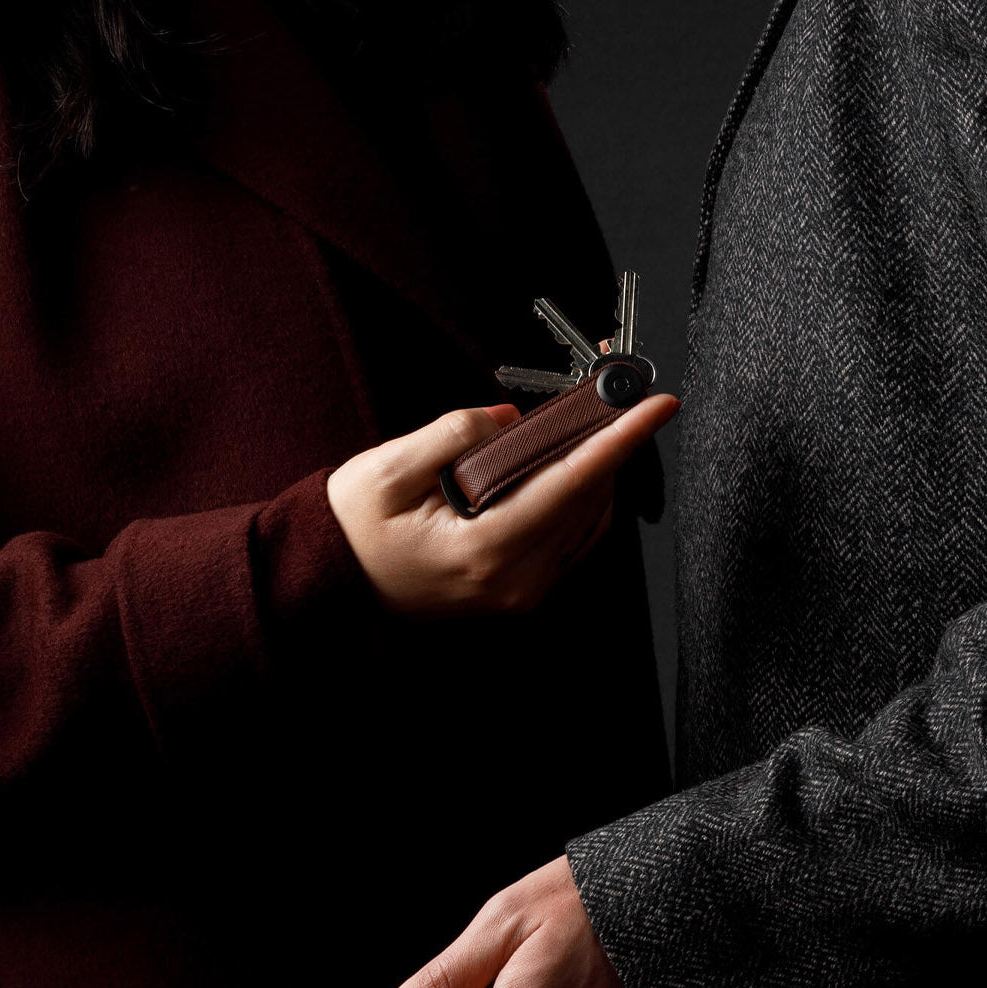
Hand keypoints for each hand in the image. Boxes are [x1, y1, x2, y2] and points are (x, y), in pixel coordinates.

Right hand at [326, 391, 677, 616]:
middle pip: (588, 502)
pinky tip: (567, 465)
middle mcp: (514, 581)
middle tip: (620, 394)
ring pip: (586, 522)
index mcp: (485, 551)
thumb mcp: (387, 470)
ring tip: (592, 422)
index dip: (619, 440)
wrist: (330, 584)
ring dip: (596, 469)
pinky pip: (570, 540)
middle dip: (611, 444)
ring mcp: (520, 593)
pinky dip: (579, 497)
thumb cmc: (351, 529)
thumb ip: (454, 436)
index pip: (571, 484)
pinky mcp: (519, 593)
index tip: (656, 406)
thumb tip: (511, 419)